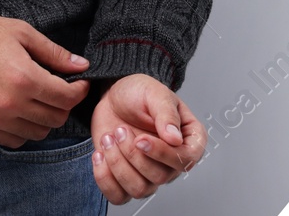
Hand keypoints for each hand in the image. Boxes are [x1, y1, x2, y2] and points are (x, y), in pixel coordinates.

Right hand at [0, 12, 90, 147]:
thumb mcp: (22, 33)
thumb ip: (54, 53)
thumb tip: (81, 65)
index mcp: (24, 78)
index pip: (66, 98)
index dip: (80, 91)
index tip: (80, 83)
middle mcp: (11, 104)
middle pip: (55, 119)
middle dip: (65, 105)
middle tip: (60, 90)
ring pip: (37, 133)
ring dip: (45, 119)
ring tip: (41, 101)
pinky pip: (14, 140)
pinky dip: (24, 130)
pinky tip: (23, 112)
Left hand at [90, 74, 206, 203]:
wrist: (114, 98)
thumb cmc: (138, 93)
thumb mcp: (155, 93)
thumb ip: (167, 114)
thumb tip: (175, 138)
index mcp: (188, 139)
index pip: (185, 159)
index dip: (163, 154)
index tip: (141, 139)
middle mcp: (171, 161)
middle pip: (160, 177)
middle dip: (133, 154)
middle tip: (121, 130)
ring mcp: (149, 173)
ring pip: (139, 189)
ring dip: (118, 164)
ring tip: (110, 138)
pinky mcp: (126, 180)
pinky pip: (118, 196)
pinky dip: (105, 178)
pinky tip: (100, 154)